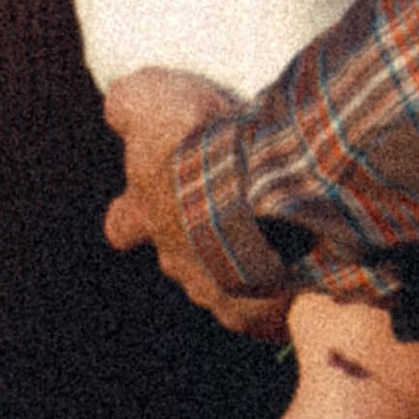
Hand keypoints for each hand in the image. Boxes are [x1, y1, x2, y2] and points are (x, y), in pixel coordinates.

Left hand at [101, 68, 290, 341]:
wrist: (255, 193)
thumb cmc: (197, 146)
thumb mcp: (150, 101)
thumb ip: (128, 103)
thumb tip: (118, 104)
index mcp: (146, 213)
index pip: (123, 224)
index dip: (132, 216)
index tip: (146, 206)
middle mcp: (175, 259)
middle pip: (177, 258)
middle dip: (197, 242)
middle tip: (229, 216)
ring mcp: (214, 293)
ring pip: (222, 286)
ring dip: (241, 266)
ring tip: (276, 240)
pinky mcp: (257, 316)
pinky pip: (267, 316)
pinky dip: (280, 298)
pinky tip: (301, 274)